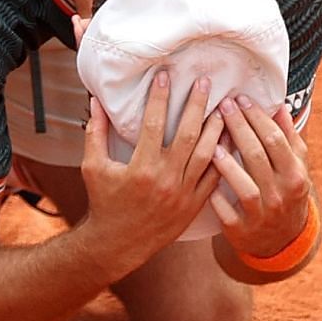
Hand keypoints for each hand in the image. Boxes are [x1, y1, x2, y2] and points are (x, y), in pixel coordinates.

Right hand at [79, 71, 223, 275]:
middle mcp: (165, 179)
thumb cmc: (104, 203)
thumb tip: (95, 101)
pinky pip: (214, 177)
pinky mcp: (194, 205)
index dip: (159, 97)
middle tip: (204, 82)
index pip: (154, 124)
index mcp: (141, 168)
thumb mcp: (93, 167)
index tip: (165, 77)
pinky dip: (224, 156)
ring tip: (223, 105)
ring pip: (208, 154)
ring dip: (216, 127)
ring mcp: (183, 193)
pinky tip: (228, 138)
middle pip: (188, 134)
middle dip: (197, 104)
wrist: (118, 244)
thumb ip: (95, 132)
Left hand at [209, 97, 311, 255]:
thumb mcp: (294, 166)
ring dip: (227, 163)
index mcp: (295, 174)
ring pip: (244, 186)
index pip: (274, 139)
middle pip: (257, 156)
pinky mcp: (241, 230)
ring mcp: (261, 215)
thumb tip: (278, 105)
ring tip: (212, 141)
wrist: (282, 240)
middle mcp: (280, 194)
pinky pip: (226, 212)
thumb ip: (287, 137)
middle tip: (222, 106)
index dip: (257, 117)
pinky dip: (216, 197)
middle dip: (238, 128)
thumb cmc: (285, 192)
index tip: (240, 99)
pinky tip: (204, 178)